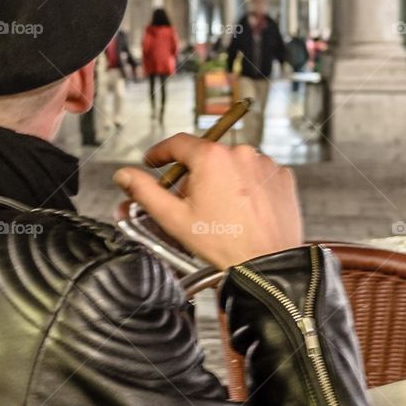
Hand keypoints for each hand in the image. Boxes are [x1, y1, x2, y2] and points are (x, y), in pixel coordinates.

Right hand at [113, 133, 302, 268]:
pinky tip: (242, 211)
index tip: (154, 160)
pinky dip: (246, 188)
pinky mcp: (282, 177)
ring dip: (222, 182)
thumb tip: (124, 176)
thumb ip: (145, 192)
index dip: (161, 152)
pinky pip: (256, 175)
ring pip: (233, 166)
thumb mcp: (174, 219)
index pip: (178, 142)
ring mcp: (264, 164)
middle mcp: (240, 153)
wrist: (266, 263)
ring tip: (221, 213)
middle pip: (207, 157)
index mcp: (211, 158)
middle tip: (191, 204)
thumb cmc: (224, 243)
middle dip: (195, 177)